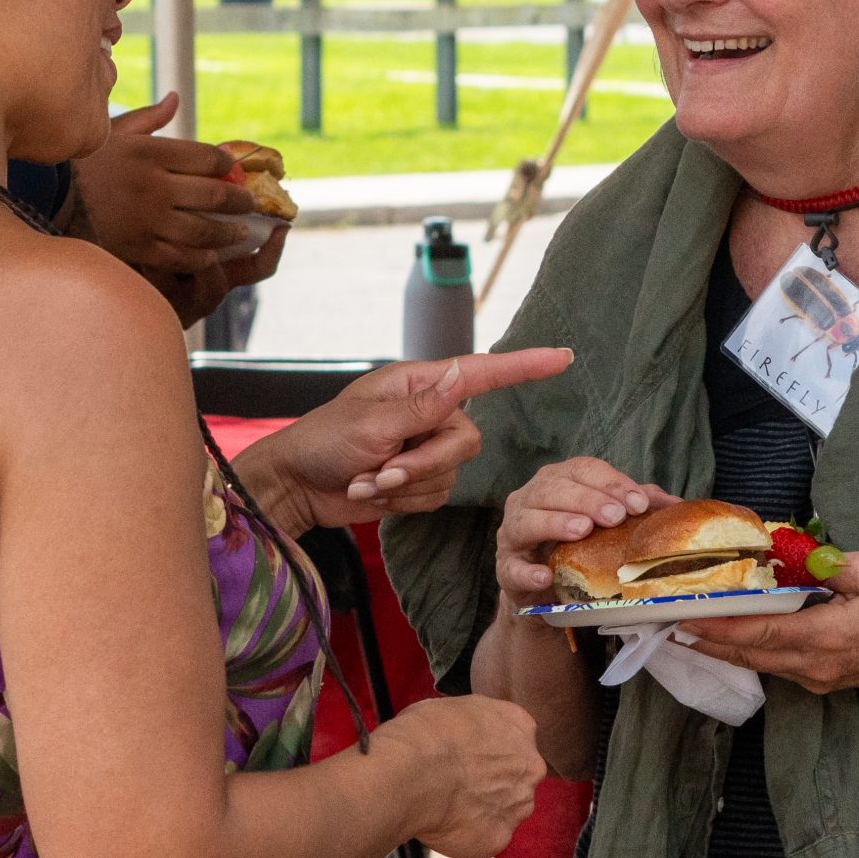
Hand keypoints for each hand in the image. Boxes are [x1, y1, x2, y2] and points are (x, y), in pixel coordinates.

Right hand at [72, 95, 284, 320]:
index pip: (207, 157)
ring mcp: (147, 219)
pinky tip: (210, 255)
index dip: (228, 165)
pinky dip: (201, 257)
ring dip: (229, 233)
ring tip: (239, 233)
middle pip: (214, 195)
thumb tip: (176, 98)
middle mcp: (154, 185)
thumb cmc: (81, 162)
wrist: (44, 199)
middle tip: (249, 205)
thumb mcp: (112, 133)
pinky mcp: (137, 246)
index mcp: (150, 152)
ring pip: (204, 230)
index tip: (233, 170)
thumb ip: (148, 119)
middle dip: (240, 202)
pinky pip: (181, 255)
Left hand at [232, 349, 575, 531]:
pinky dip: (403, 500)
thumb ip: (422, 407)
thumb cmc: (323, 441)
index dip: (524, 365)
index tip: (562, 357)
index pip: (481, 372)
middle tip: (380, 470)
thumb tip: (462, 372)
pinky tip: (370, 491)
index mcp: (419, 384)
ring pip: (451, 472)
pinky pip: (437, 496)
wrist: (296, 487)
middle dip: (423, 463)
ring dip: (406, 485)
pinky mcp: (418, 479)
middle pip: (467, 439)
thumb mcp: (370, 423)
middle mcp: (429, 412)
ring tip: (366, 480)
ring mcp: (424, 447)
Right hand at [371, 694, 546, 857]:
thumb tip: (460, 735)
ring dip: (480, 812)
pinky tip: (440, 825)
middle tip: (456, 785)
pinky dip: (464, 837)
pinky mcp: (499, 838)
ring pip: (503, 812)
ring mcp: (518, 805)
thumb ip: (472, 726)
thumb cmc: (424, 734)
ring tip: (444, 806)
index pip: (513, 740)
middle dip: (490, 784)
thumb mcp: (453, 707)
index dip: (488, 751)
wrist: (412, 773)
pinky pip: (483, 840)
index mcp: (519, 726)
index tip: (468, 758)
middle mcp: (529, 766)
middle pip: (515, 779)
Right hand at [495, 458, 675, 605]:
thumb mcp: (607, 524)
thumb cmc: (579, 547)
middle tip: (615, 516)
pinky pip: (511, 567)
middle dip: (587, 499)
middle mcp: (530, 499)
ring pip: (527, 520)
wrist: (548, 591)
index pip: (582, 469)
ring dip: (556, 523)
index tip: (638, 503)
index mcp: (557, 481)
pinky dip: (526, 571)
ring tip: (583, 531)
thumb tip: (677, 505)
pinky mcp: (506, 567)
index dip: (610, 483)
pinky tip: (545, 575)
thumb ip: (635, 508)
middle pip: (553, 489)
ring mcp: (514, 533)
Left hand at [683, 550, 858, 693]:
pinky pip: (779, 667)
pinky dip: (752, 651)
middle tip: (670, 627)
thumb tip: (790, 554)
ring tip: (691, 632)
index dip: (717, 627)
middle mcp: (814, 665)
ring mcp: (819, 678)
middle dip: (708, 641)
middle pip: (749, 654)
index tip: (684, 618)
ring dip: (726, 648)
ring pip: (761, 664)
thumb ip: (826, 563)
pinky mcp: (825, 680)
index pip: (757, 632)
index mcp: (824, 636)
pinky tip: (736, 638)